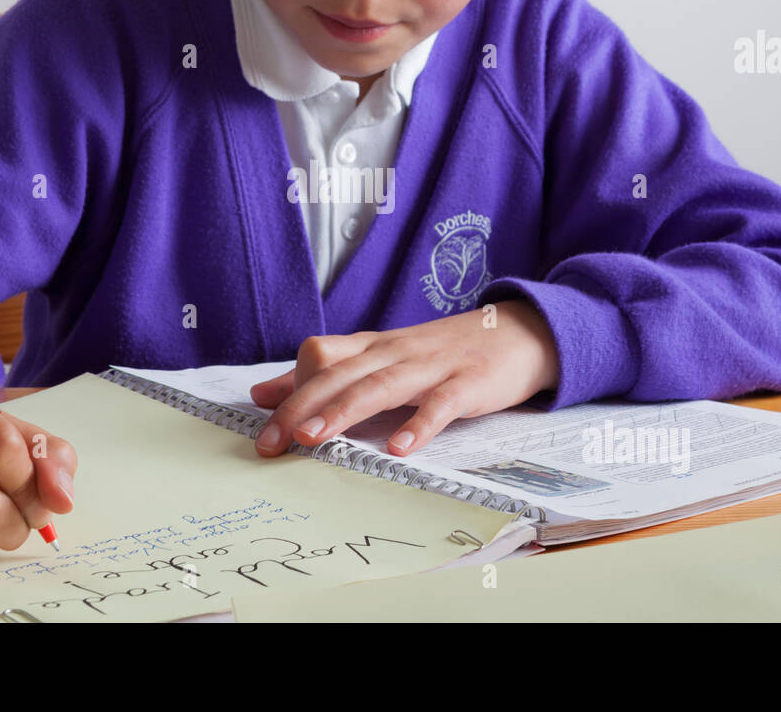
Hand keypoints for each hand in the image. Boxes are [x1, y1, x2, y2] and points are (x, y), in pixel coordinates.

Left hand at [249, 299, 559, 457]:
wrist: (518, 332)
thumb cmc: (443, 352)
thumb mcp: (382, 358)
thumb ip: (327, 375)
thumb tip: (264, 394)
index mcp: (374, 347)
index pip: (320, 357)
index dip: (291, 387)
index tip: (262, 424)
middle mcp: (395, 352)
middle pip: (339, 374)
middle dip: (301, 407)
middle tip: (270, 443)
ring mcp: (432, 367)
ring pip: (379, 385)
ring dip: (343, 411)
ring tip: (312, 438)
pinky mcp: (468, 384)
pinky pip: (440, 405)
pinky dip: (419, 424)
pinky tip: (399, 448)